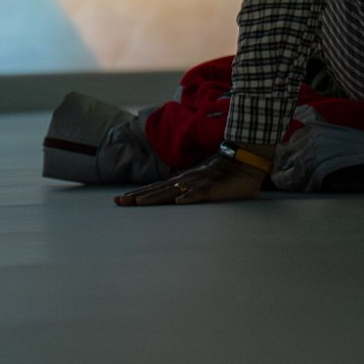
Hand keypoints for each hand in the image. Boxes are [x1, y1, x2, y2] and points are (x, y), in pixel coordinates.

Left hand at [115, 153, 265, 206]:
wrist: (246, 161)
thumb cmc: (226, 173)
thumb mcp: (204, 182)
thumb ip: (190, 188)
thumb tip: (176, 197)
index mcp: (184, 180)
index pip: (156, 188)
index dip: (139, 194)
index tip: (121, 199)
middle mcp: (186, 181)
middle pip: (157, 190)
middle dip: (137, 197)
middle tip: (118, 202)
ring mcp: (198, 184)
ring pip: (172, 191)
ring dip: (155, 197)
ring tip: (138, 202)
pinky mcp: (213, 189)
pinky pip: (199, 194)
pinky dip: (188, 197)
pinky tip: (179, 202)